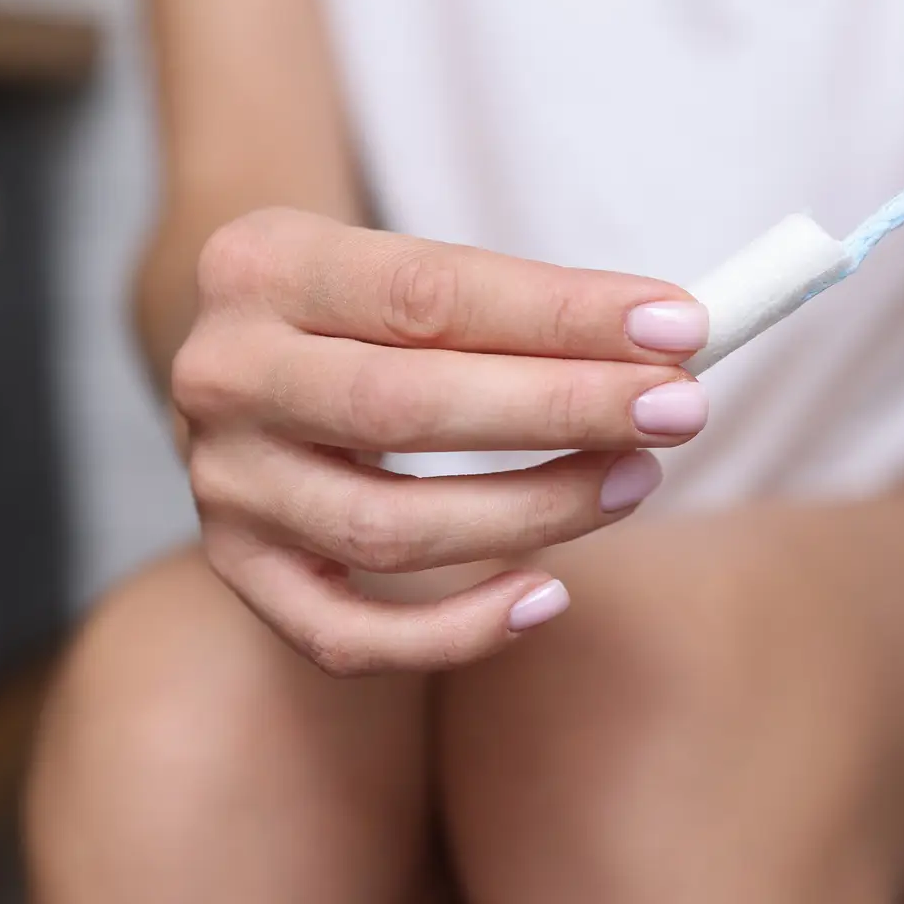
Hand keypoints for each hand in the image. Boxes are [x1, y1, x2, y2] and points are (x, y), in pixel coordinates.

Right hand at [171, 209, 710, 675]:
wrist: (250, 355)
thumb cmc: (369, 311)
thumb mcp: (413, 268)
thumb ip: (524, 303)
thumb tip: (673, 338)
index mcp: (263, 267)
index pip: (431, 292)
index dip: (563, 315)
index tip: (680, 327)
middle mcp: (224, 375)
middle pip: (406, 408)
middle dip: (563, 409)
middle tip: (679, 409)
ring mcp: (224, 484)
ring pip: (388, 529)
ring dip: (533, 511)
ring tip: (634, 480)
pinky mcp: (240, 571)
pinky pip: (348, 637)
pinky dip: (456, 630)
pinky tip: (547, 596)